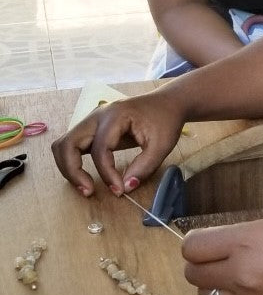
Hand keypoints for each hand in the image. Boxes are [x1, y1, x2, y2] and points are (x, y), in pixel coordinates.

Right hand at [51, 90, 184, 196]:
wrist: (167, 103)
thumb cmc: (165, 120)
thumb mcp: (162, 145)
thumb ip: (144, 167)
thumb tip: (125, 188)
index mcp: (115, 115)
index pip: (99, 149)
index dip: (106, 174)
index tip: (119, 190)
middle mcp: (97, 115)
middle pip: (67, 143)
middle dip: (72, 171)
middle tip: (88, 191)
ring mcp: (92, 120)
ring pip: (64, 144)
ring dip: (68, 167)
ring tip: (85, 186)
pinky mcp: (92, 127)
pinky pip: (71, 144)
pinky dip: (72, 161)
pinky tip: (85, 176)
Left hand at [182, 214, 262, 294]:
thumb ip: (247, 233)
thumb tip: (226, 242)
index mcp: (245, 243)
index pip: (192, 247)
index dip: (194, 241)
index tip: (205, 237)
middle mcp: (241, 276)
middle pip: (193, 275)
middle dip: (200, 263)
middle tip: (217, 255)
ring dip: (213, 286)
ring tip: (234, 275)